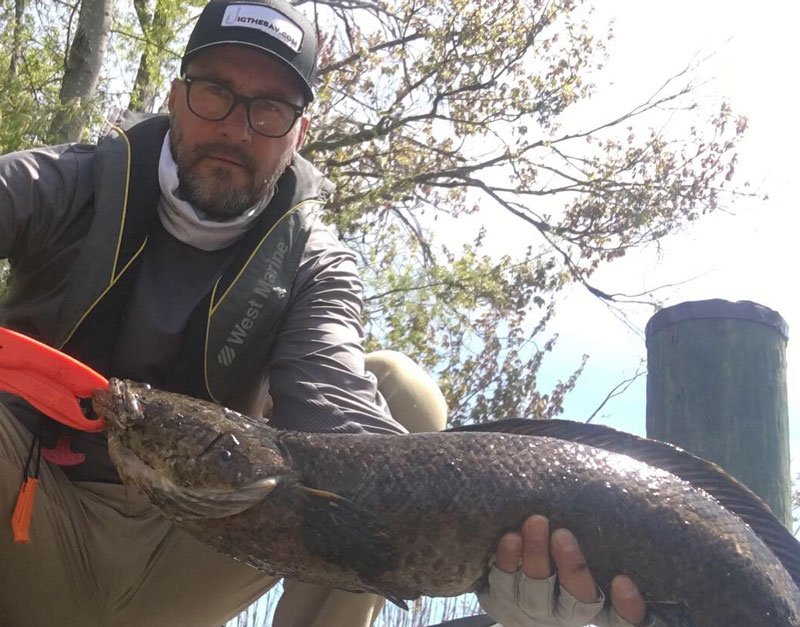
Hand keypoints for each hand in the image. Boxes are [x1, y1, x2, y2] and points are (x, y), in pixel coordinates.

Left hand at [477, 515, 648, 626]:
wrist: (515, 579)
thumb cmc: (565, 550)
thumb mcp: (590, 544)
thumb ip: (599, 529)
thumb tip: (621, 484)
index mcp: (600, 604)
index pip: (622, 618)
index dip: (626, 607)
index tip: (622, 581)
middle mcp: (570, 611)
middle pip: (577, 599)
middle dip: (571, 568)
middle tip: (563, 535)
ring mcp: (535, 609)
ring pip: (536, 590)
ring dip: (534, 556)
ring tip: (534, 522)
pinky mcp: (502, 600)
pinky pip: (501, 585)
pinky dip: (506, 562)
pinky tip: (509, 539)